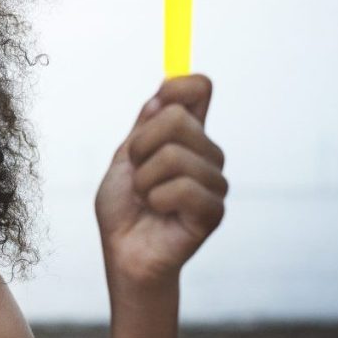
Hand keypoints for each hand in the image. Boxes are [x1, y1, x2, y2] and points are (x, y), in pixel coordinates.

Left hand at [95, 74, 227, 291]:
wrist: (124, 252)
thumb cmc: (124, 207)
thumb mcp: (125, 158)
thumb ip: (145, 126)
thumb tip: (166, 87)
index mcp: (186, 135)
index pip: (200, 88)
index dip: (179, 86)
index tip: (158, 101)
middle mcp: (206, 153)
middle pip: (177, 118)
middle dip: (140, 146)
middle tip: (136, 173)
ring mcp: (214, 181)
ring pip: (174, 155)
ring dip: (144, 179)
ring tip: (146, 198)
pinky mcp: (214, 211)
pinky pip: (182, 188)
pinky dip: (156, 199)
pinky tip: (158, 211)